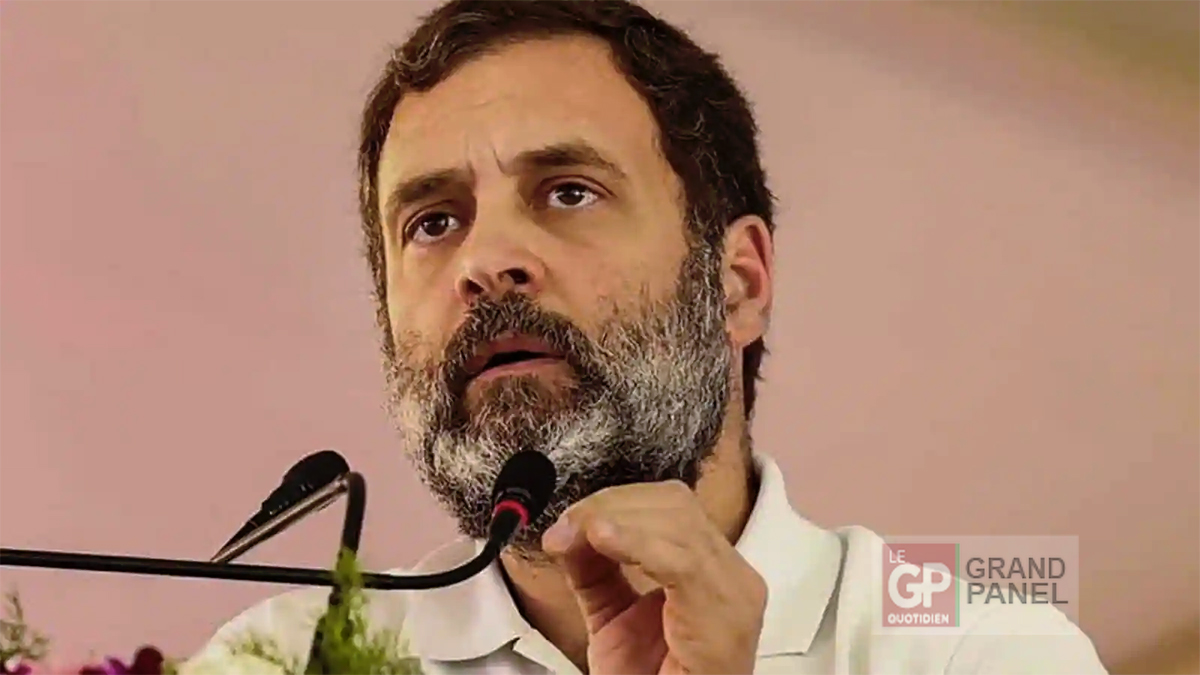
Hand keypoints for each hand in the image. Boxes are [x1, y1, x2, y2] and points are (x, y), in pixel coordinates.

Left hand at [541, 480, 767, 674]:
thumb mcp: (612, 616)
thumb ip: (594, 570)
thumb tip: (567, 531)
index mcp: (714, 570)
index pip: (671, 506)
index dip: (617, 501)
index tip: (569, 519)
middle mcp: (734, 576)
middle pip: (675, 504)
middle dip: (611, 505)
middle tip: (566, 526)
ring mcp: (735, 594)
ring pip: (677, 523)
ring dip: (614, 521)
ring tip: (574, 534)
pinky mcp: (725, 616)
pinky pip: (681, 562)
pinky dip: (636, 543)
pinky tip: (602, 540)